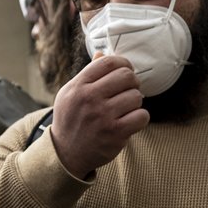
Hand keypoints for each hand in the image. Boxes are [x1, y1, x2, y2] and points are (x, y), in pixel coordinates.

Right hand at [48, 54, 147, 177]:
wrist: (65, 153)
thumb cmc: (70, 119)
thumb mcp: (70, 93)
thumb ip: (88, 74)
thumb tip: (103, 54)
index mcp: (79, 86)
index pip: (108, 62)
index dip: (123, 63)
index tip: (125, 70)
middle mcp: (90, 98)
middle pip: (126, 76)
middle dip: (132, 81)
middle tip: (129, 89)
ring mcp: (103, 116)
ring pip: (136, 96)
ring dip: (135, 101)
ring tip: (127, 107)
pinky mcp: (115, 133)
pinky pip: (141, 116)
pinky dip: (140, 117)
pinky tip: (130, 120)